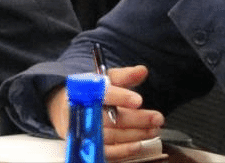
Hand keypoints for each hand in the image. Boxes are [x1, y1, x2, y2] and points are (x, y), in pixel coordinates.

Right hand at [47, 65, 165, 161]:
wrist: (67, 108)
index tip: (139, 100)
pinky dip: (123, 150)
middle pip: (110, 118)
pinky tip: (138, 144)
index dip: (121, 97)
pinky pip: (105, 152)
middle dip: (137, 119)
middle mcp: (82, 112)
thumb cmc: (91, 93)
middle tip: (157, 118)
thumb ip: (125, 76)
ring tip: (153, 130)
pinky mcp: (87, 146)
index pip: (104, 94)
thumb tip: (142, 71)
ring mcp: (83, 131)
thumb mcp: (106, 79)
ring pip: (110, 136)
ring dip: (135, 135)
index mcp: (86, 91)